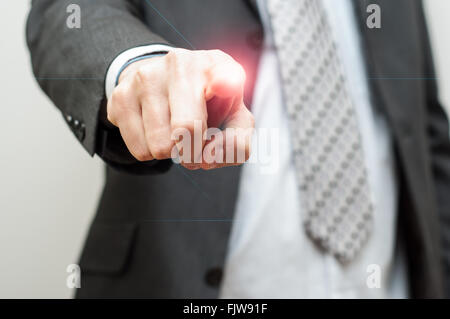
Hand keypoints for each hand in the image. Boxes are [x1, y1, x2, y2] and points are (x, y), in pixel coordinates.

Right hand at [107, 48, 253, 169]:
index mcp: (216, 66)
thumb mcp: (235, 117)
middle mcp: (180, 64)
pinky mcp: (121, 95)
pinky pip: (139, 150)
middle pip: (186, 129)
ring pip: (160, 146)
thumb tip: (208, 157)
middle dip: (193, 153)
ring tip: (174, 133)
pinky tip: (155, 131)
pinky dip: (150, 152)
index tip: (224, 85)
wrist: (165, 79)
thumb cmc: (208, 102)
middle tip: (194, 145)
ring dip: (171, 152)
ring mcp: (146, 77)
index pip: (223, 75)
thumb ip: (238, 142)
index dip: (225, 82)